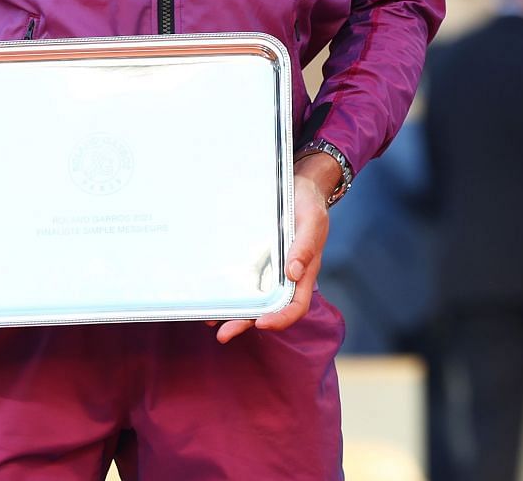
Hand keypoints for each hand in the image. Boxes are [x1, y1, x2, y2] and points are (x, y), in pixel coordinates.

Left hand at [212, 153, 333, 341]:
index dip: (280, 318)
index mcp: (303, 273)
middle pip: (268, 309)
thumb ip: (305, 246)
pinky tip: (212, 296)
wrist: (298, 188)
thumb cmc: (309, 206)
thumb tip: (292, 273)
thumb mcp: (312, 221)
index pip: (295, 306)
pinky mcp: (255, 260)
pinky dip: (229, 291)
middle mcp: (285, 278)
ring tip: (210, 321)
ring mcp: (269, 271)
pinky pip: (242, 280)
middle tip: (223, 334)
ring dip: (233, 313)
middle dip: (246, 324)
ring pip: (252, 299)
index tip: (262, 323)